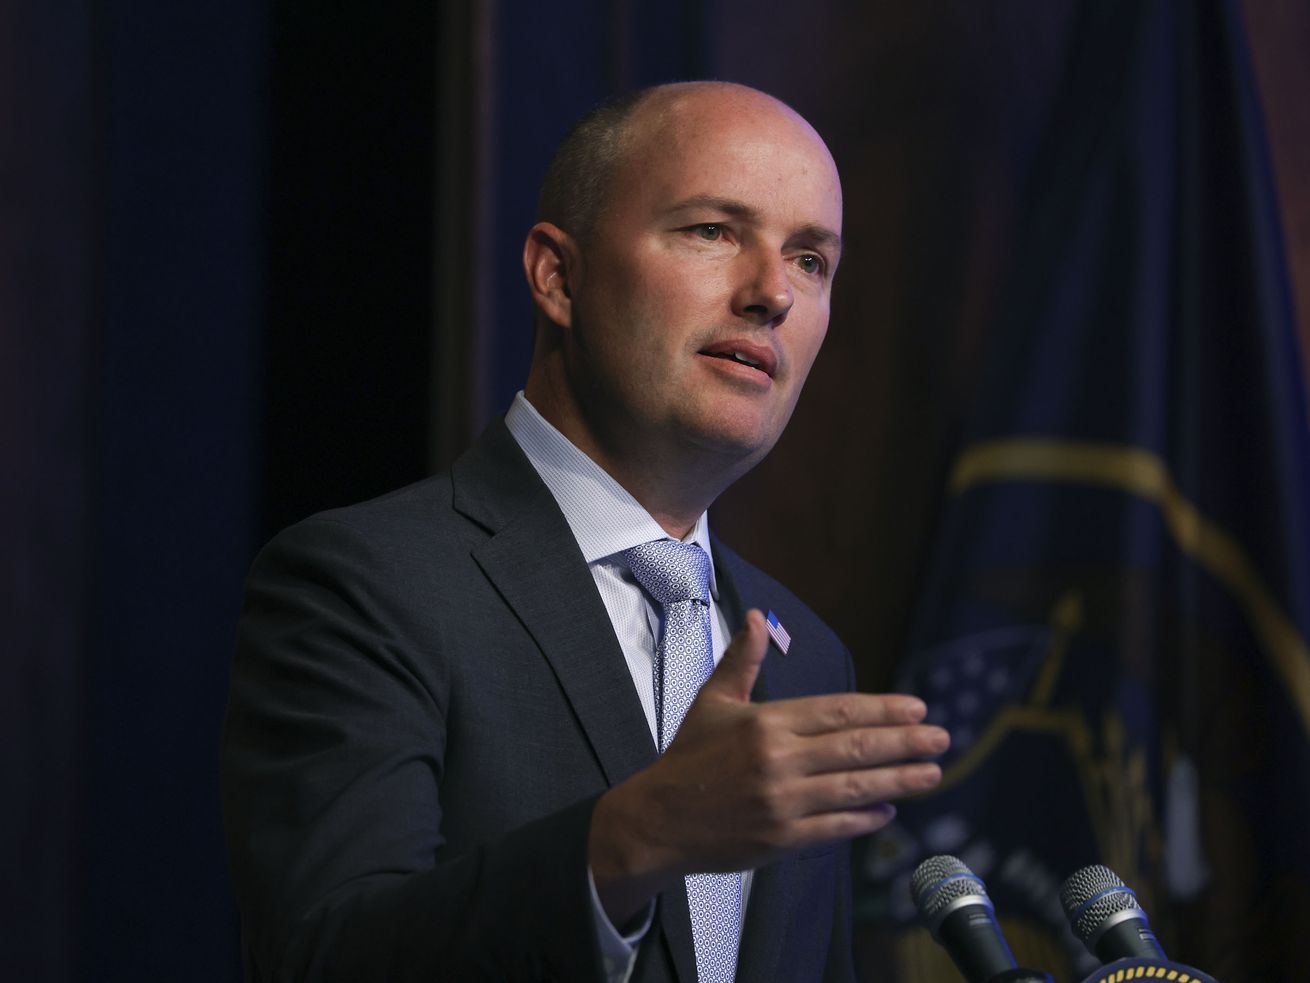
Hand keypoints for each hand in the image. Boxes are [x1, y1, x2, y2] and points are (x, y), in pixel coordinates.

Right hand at [589, 609, 948, 923]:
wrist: (658, 820)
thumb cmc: (688, 758)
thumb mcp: (713, 701)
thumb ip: (743, 660)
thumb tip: (758, 618)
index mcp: (766, 723)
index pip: (838, 712)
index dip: (882, 710)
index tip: (917, 708)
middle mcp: (779, 761)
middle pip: (856, 747)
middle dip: (905, 742)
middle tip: (941, 738)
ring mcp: (783, 802)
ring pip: (855, 788)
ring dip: (900, 780)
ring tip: (932, 773)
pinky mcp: (782, 839)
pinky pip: (836, 828)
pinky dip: (866, 818)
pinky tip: (889, 810)